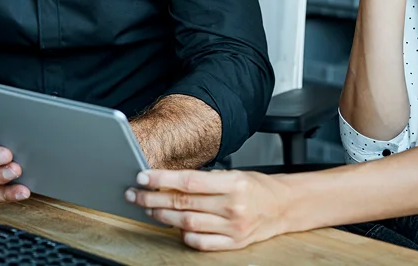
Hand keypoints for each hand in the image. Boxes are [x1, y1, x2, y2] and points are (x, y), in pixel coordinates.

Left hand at [125, 168, 290, 250]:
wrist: (283, 207)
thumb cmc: (257, 187)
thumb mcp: (234, 174)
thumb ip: (205, 179)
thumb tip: (169, 180)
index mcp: (233, 183)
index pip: (189, 181)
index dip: (162, 179)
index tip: (142, 176)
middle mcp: (232, 206)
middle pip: (183, 203)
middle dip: (153, 198)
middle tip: (134, 194)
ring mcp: (232, 228)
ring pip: (187, 223)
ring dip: (163, 216)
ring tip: (149, 208)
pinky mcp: (233, 244)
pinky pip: (201, 243)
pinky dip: (184, 236)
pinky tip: (175, 228)